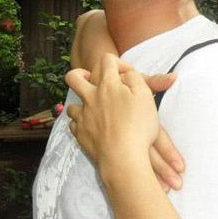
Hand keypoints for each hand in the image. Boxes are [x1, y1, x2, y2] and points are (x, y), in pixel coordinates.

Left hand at [66, 54, 161, 170]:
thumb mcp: (145, 96)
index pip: (106, 60)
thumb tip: (127, 73)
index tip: (127, 73)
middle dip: (80, 75)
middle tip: (90, 81)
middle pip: (74, 77)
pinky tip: (91, 127)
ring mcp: (83, 116)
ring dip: (81, 104)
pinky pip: (74, 125)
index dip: (117, 62)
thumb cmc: (138, 126)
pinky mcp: (80, 134)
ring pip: (72, 105)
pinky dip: (81, 123)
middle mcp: (91, 97)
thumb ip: (136, 79)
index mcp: (108, 85)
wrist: (123, 158)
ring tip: (93, 109)